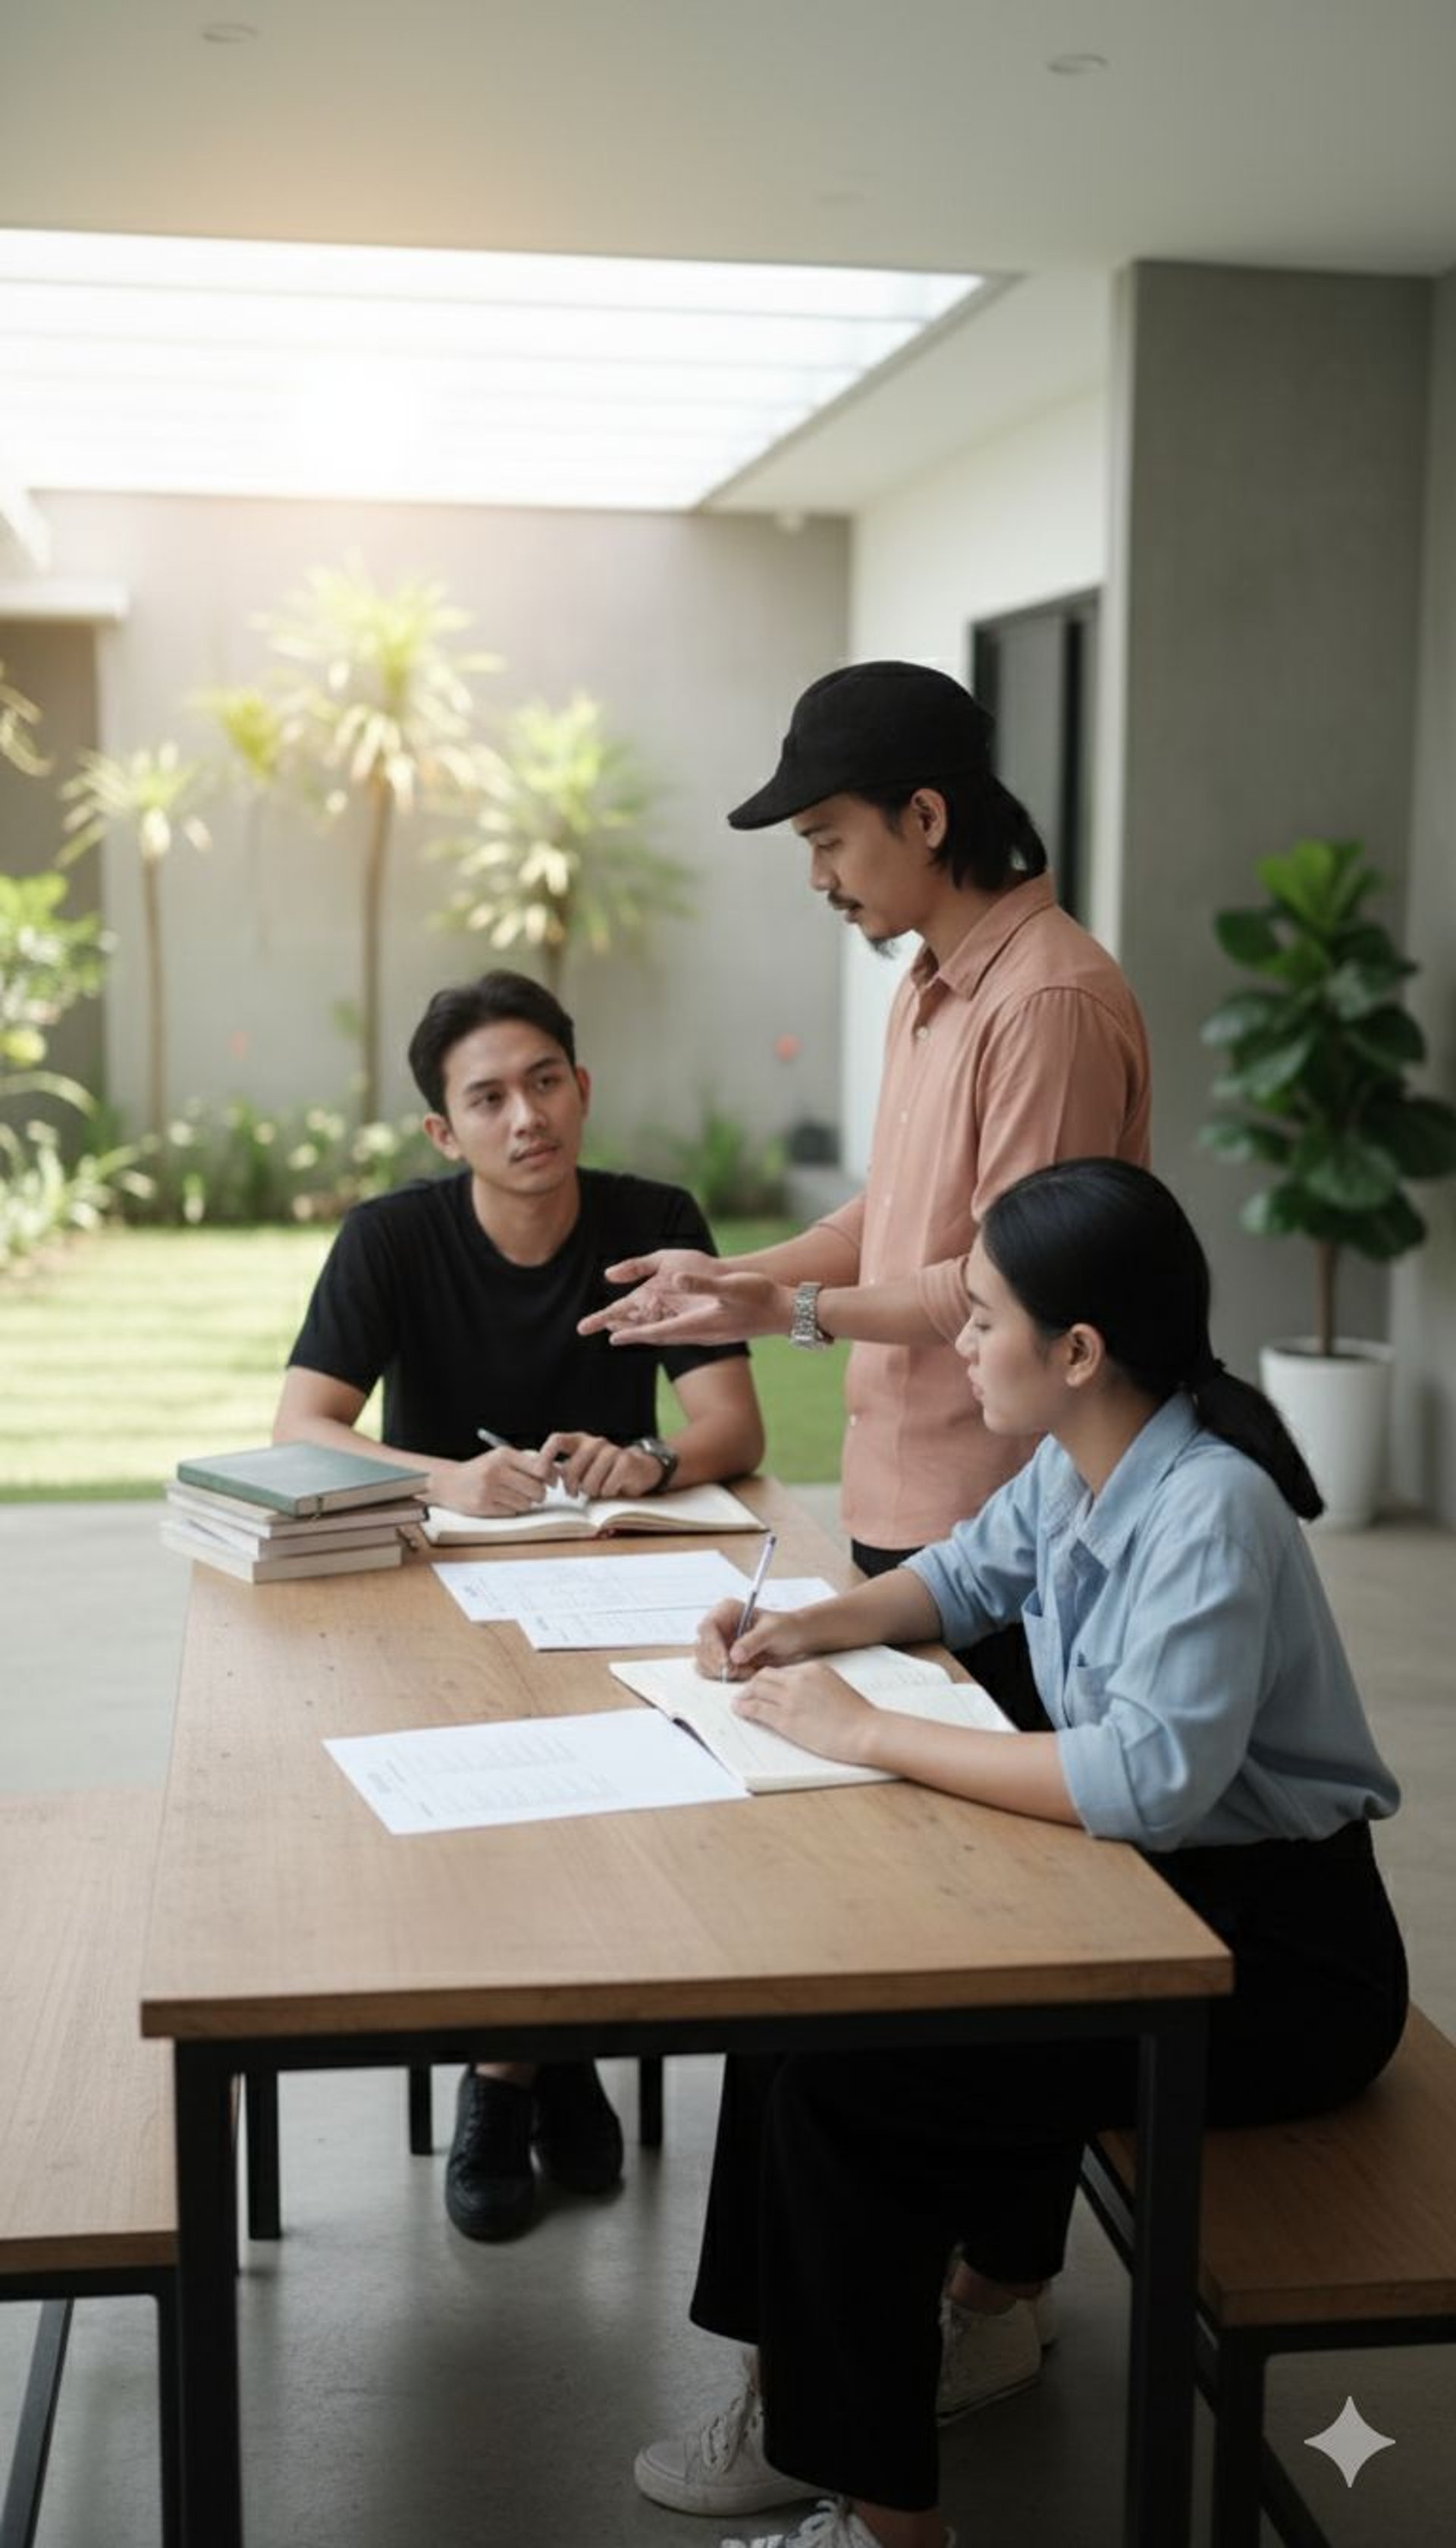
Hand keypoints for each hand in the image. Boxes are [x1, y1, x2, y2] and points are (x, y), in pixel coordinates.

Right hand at [435, 1447, 554, 1516]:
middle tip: (534, 1492)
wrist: (448, 1482)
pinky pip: (512, 1512)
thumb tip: (553, 1473)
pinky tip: (501, 1502)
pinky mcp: (483, 1506)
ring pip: (526, 1503)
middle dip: (539, 1493)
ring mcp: (488, 1489)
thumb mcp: (500, 1458)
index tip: (552, 1480)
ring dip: (524, 1502)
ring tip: (512, 1496)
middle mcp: (496, 1470)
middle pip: (536, 1488)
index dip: (551, 1476)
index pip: (539, 1467)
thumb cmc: (480, 1470)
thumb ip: (525, 1462)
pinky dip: (511, 1509)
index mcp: (503, 1455)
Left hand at [538, 1431, 663, 1502]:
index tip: (540, 1475)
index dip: (545, 1457)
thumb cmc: (602, 1472)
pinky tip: (611, 1489)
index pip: (556, 1440)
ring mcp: (611, 1450)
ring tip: (597, 1490)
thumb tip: (540, 1476)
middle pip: (571, 1469)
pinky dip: (607, 1494)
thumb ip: (563, 1469)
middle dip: (571, 1487)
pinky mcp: (626, 1461)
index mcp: (579, 1441)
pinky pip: (607, 1487)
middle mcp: (594, 1442)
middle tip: (575, 1493)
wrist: (638, 1470)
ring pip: (589, 1482)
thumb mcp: (581, 1467)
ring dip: (592, 1492)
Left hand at [580, 1264, 793, 1346]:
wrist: (785, 1312)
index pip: (659, 1332)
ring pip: (669, 1335)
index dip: (635, 1334)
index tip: (612, 1337)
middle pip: (659, 1336)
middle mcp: (700, 1333)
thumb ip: (703, 1285)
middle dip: (634, 1334)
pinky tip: (662, 1324)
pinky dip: (664, 1329)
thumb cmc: (760, 1296)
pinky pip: (681, 1331)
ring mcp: (708, 1333)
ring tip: (626, 1330)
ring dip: (647, 1332)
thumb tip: (674, 1280)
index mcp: (699, 1324)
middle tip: (606, 1334)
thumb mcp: (730, 1286)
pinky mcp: (716, 1329)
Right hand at [694, 1599, 818, 1681]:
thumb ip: (753, 1641)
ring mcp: (719, 1643)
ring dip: (721, 1671)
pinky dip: (725, 1676)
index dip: (713, 1646)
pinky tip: (744, 1673)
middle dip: (717, 1662)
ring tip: (745, 1671)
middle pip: (702, 1646)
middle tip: (735, 1671)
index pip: (707, 1627)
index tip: (726, 1661)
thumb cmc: (786, 1628)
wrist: (796, 1640)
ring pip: (704, 1661)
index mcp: (727, 1611)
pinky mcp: (723, 1659)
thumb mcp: (772, 1631)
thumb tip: (734, 1656)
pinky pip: (712, 1671)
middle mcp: (719, 1626)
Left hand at [731, 1661, 875, 1764]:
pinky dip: (744, 1707)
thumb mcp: (835, 1687)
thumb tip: (802, 1696)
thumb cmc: (857, 1715)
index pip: (782, 1670)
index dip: (769, 1680)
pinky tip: (739, 1709)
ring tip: (739, 1701)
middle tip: (746, 1693)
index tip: (763, 1687)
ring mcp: (791, 1697)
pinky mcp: (785, 1718)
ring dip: (744, 1695)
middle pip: (765, 1675)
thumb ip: (816, 1686)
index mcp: (813, 1668)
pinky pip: (756, 1708)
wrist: (865, 1730)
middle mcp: (799, 1678)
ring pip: (756, 1689)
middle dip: (753, 1684)